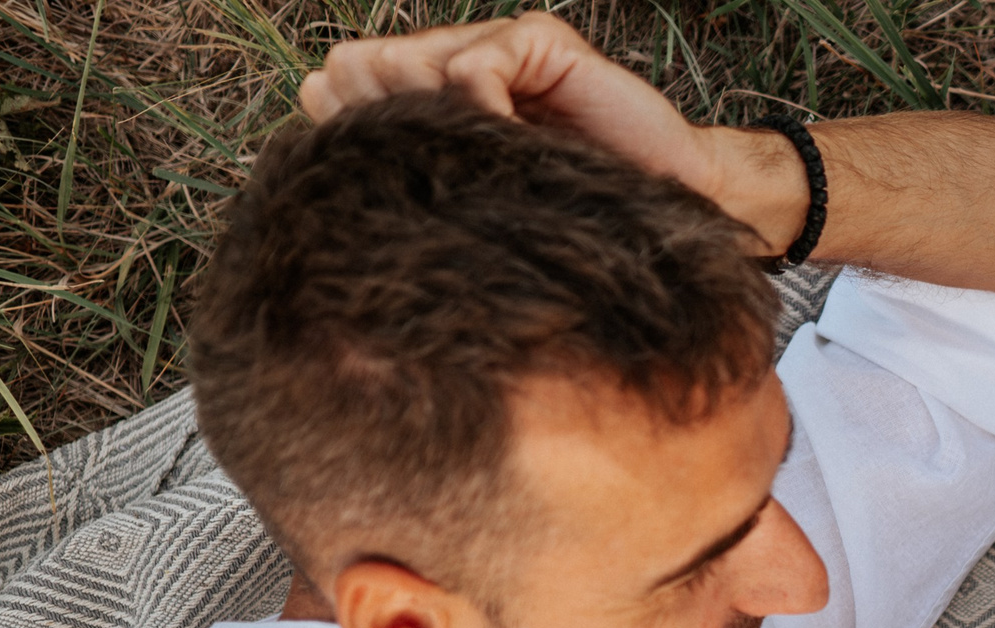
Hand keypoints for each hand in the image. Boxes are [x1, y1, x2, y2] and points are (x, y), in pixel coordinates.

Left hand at [300, 15, 726, 205]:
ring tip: (477, 159)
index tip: (373, 171)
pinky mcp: (541, 42)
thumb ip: (414, 163)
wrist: (669, 212)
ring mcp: (499, 45)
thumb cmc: (574, 217)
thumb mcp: (477, 200)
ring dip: (433, 121)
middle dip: (382, 120)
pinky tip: (511, 142)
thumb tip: (324, 109)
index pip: (345, 83)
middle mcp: (459, 60)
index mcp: (436, 98)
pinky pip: (472, 68)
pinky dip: (480, 110)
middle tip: (430, 165)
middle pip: (364, 65)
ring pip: (408, 63)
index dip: (346, 123)